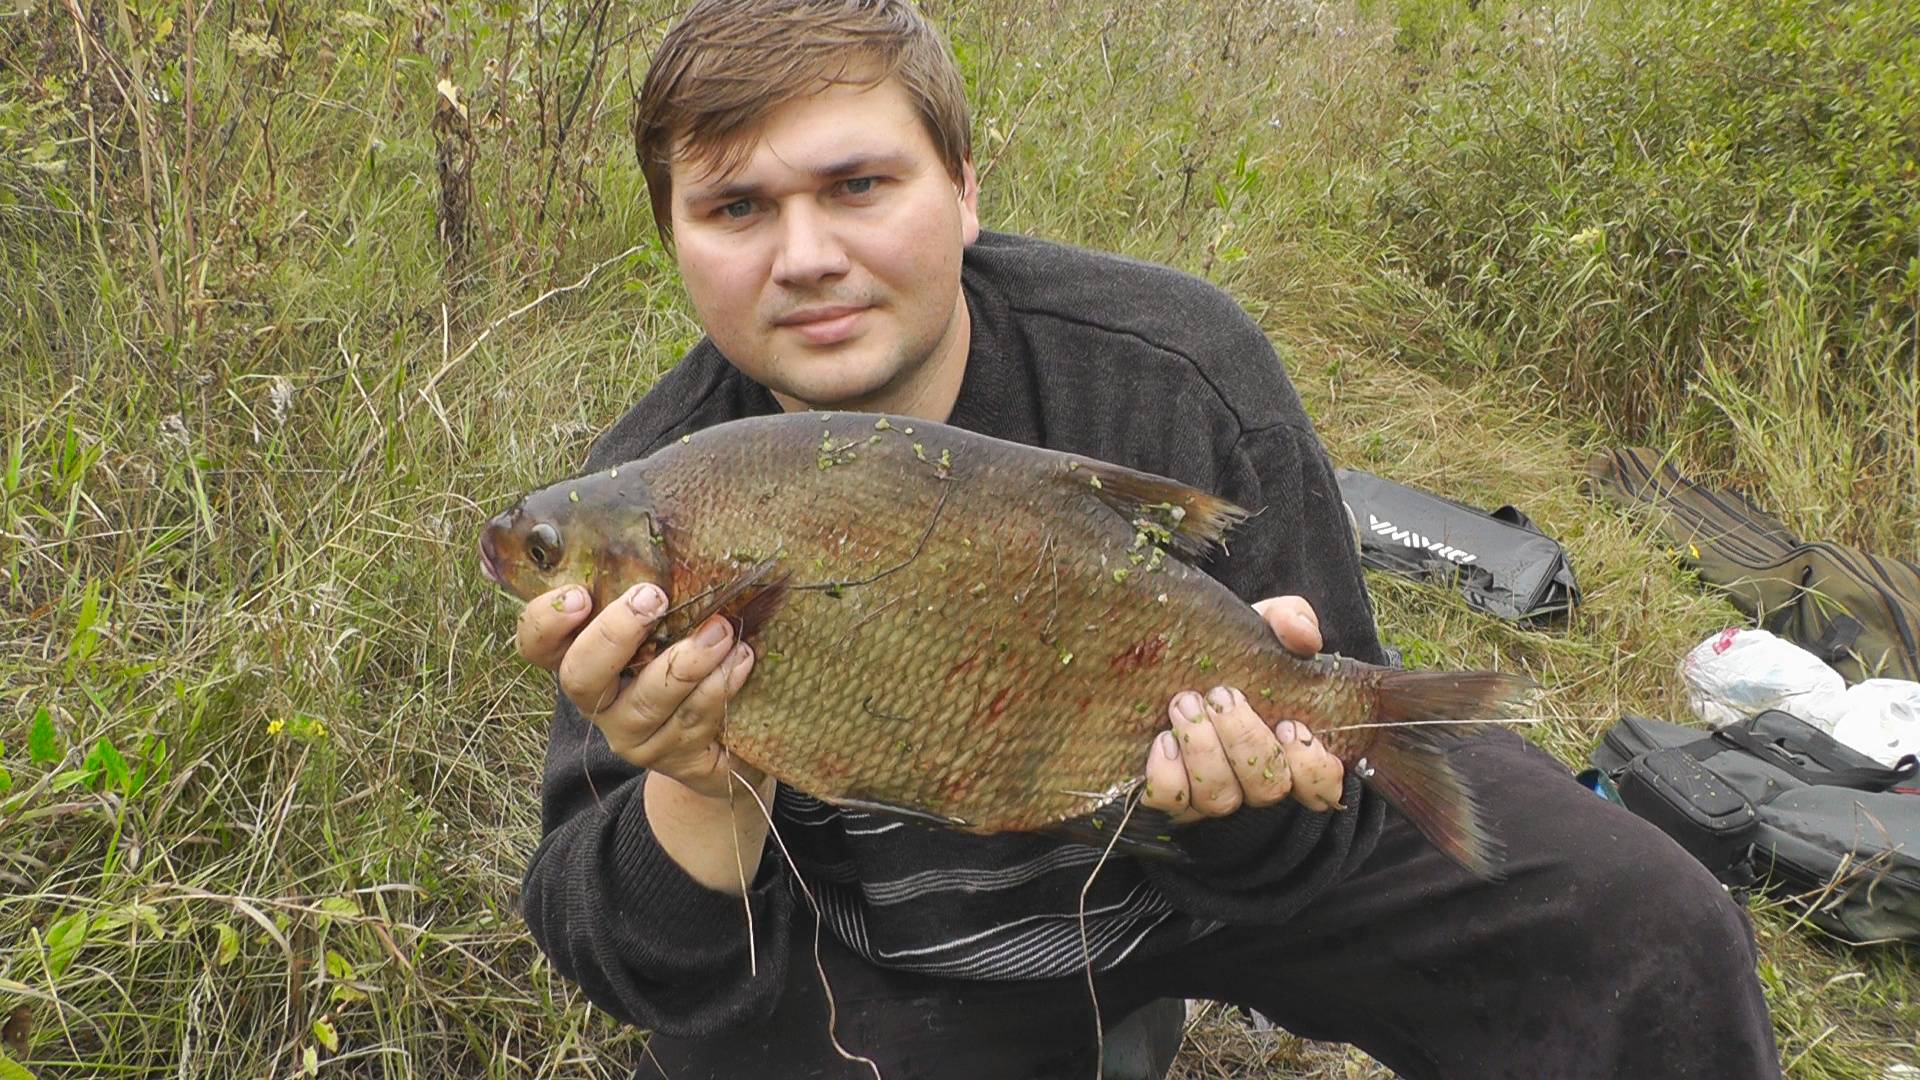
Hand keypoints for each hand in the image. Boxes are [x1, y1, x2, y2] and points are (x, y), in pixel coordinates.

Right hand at [516, 582, 759, 798]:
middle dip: (616, 634)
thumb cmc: (678, 657)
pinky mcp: (673, 758)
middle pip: (581, 676)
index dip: (546, 622)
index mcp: (578, 660)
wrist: (716, 740)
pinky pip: (693, 722)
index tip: (579, 592)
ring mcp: (632, 735)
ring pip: (649, 701)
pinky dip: (720, 686)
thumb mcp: (658, 626)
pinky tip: (741, 659)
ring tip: (721, 630)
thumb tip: (666, 533)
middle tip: (654, 597)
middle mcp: (597, 701)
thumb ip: (647, 595)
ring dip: (687, 661)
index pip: (535, 645)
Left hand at [1139, 595, 1346, 822]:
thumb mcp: (1261, 629)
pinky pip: (1173, 803)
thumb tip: (1303, 634)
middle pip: (1267, 789)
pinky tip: (1162, 739)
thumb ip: (1289, 621)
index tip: (1289, 724)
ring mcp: (1213, 794)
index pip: (1321, 786)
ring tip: (1185, 703)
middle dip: (1245, 740)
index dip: (1311, 766)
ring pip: (1222, 799)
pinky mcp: (1172, 797)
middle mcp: (1255, 781)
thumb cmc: (1230, 653)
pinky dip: (1168, 775)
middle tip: (1220, 695)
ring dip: (1204, 751)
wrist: (1172, 658)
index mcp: (1290, 750)